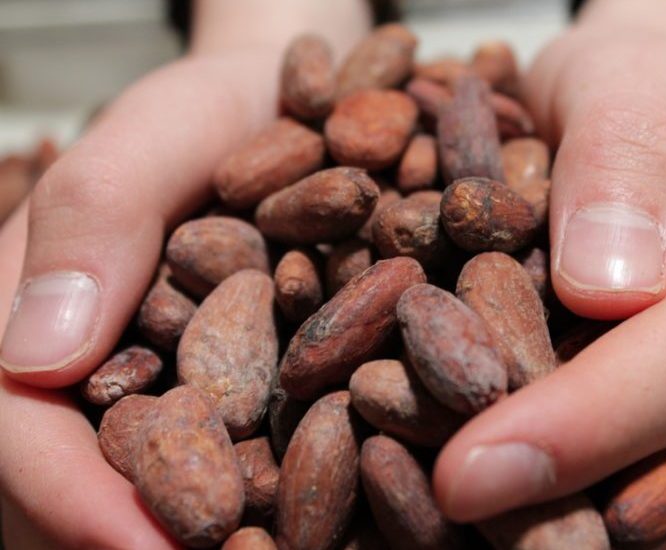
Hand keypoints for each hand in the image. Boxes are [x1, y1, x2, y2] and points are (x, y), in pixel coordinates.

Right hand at [0, 2, 370, 545]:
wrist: (298, 107)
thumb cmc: (221, 111)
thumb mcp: (162, 134)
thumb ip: (95, 217)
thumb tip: (35, 355)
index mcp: (41, 313)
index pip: (21, 424)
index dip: (70, 498)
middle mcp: (95, 370)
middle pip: (85, 482)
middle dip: (143, 538)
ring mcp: (164, 391)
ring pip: (156, 488)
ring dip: (212, 534)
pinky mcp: (240, 398)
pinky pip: (242, 463)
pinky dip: (267, 500)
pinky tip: (323, 527)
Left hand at [432, 25, 665, 547]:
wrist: (630, 114)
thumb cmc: (627, 91)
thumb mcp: (628, 84)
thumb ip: (625, 161)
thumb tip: (607, 289)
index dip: (584, 432)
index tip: (465, 476)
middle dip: (573, 528)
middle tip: (451, 525)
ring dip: (560, 540)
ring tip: (450, 529)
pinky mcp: (658, 425)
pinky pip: (619, 502)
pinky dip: (546, 518)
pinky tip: (469, 505)